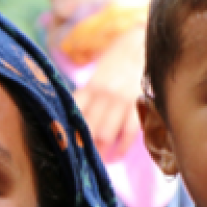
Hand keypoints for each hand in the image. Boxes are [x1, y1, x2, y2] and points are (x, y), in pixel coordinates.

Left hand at [73, 26, 144, 157]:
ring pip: (105, 133)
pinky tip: (116, 156)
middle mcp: (103, 93)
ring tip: (99, 162)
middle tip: (82, 162)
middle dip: (84, 147)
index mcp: (90, 87)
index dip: (69, 133)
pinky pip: (128, 131)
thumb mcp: (97, 78)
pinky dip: (121, 147)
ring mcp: (121, 99)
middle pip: (88, 128)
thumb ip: (87, 98)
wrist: (140, 44)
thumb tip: (73, 123)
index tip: (67, 148)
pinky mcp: (138, 104)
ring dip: (101, 151)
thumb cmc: (116, 65)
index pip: (75, 114)